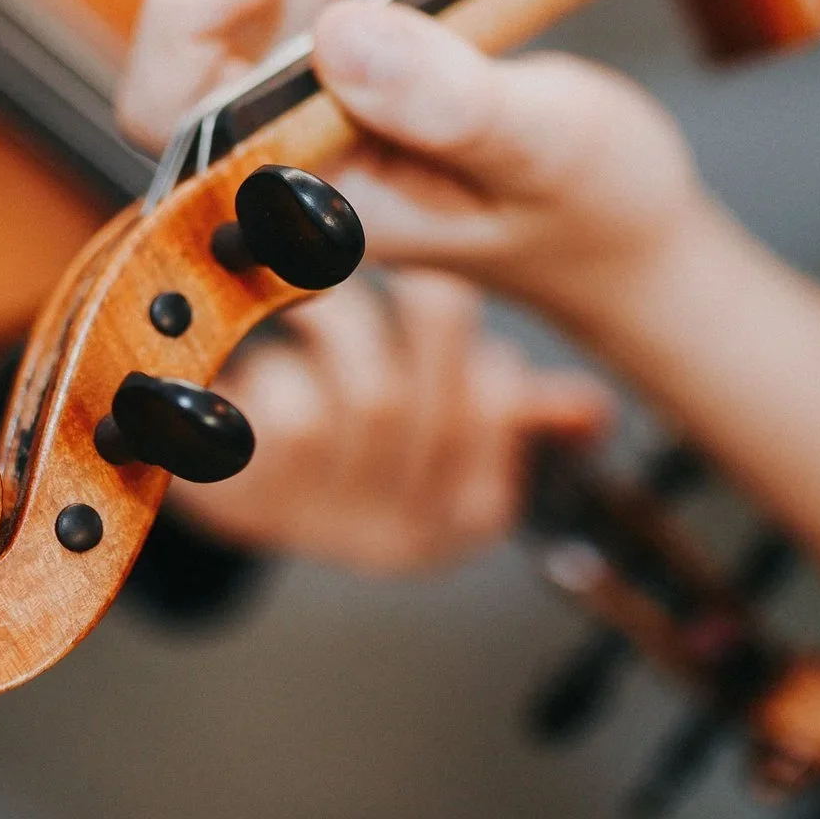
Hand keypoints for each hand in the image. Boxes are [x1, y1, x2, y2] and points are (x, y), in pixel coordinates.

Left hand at [119, 0, 708, 330]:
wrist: (626, 219)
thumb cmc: (591, 210)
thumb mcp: (548, 153)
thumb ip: (448, 107)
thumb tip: (342, 33)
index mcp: (305, 195)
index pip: (169, 109)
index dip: (189, 21)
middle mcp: (285, 133)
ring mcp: (309, 79)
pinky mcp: (345, 34)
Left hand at [171, 270, 610, 573]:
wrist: (228, 487)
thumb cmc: (345, 440)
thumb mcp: (436, 429)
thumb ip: (515, 409)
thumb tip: (591, 409)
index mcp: (464, 514)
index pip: (500, 404)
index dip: (470, 337)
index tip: (436, 307)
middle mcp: (404, 536)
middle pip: (437, 401)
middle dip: (410, 316)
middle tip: (390, 281)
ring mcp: (329, 527)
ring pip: (370, 398)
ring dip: (343, 327)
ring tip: (320, 302)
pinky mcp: (253, 506)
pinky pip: (291, 417)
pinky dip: (282, 368)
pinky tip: (270, 362)